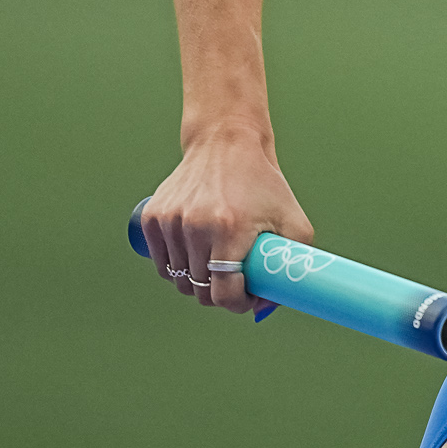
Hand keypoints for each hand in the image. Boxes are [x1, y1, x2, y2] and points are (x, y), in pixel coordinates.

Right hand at [140, 123, 313, 317]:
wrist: (226, 143)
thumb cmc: (264, 184)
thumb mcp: (294, 221)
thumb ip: (293, 265)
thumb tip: (269, 303)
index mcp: (229, 229)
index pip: (223, 293)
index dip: (238, 304)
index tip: (248, 298)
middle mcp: (195, 226)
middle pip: (199, 290)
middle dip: (218, 294)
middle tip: (234, 280)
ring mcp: (170, 221)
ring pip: (179, 279)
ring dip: (197, 281)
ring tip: (217, 263)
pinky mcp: (152, 217)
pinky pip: (162, 263)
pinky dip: (177, 266)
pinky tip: (196, 254)